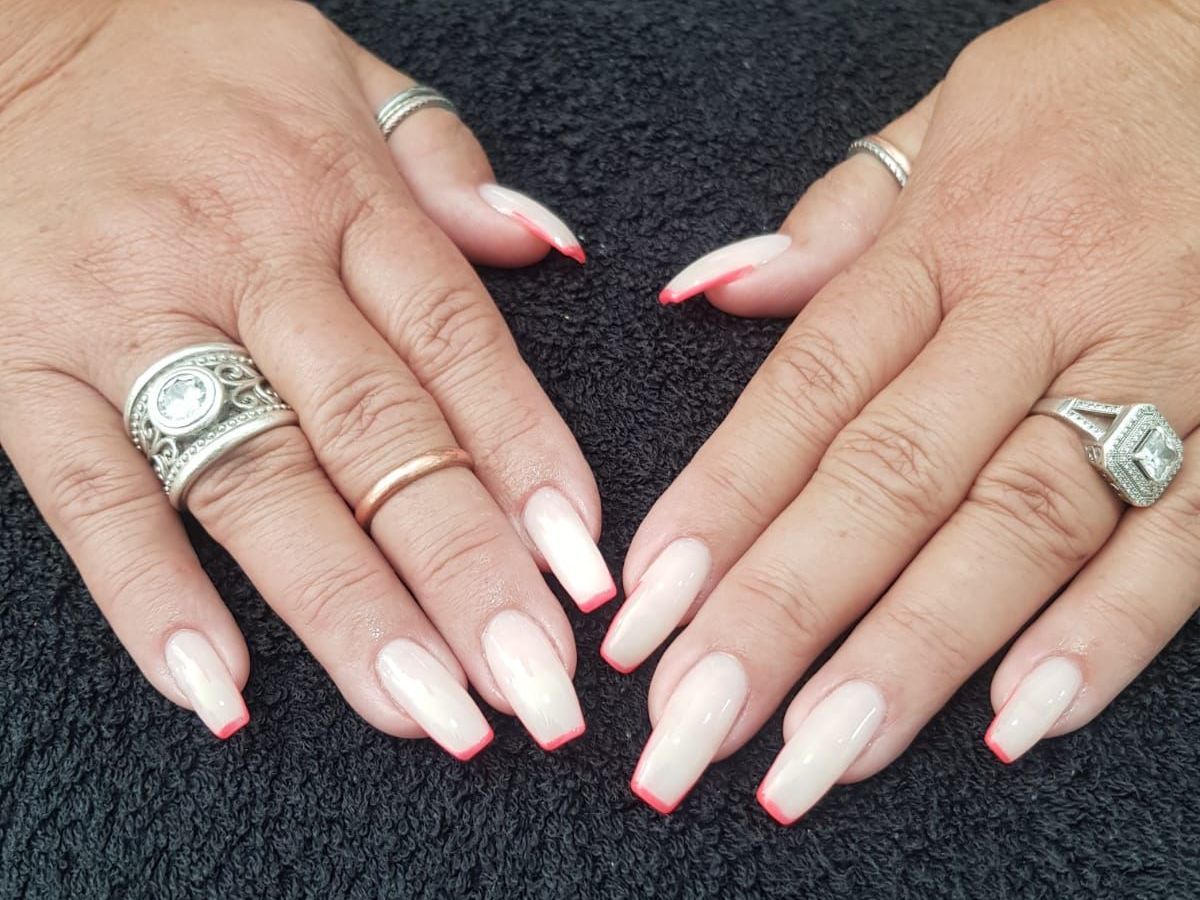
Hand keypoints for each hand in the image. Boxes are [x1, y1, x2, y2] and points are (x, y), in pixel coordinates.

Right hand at [0, 0, 614, 753]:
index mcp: (342, 195)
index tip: (583, 580)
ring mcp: (133, 317)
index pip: (461, 351)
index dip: (531, 467)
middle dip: (465, 576)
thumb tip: (543, 241)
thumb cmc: (190, 57)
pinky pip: (91, 496)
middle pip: (382, 439)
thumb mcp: (338, 70)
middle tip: (531, 694)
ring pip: (259, 484)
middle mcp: (252, 261)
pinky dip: (153, 597)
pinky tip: (222, 691)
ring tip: (426, 716)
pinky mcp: (22, 362)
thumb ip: (441, 161)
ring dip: (347, 613)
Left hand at [610, 0, 1199, 817]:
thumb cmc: (1097, 91)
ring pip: (1018, 529)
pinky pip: (1184, 542)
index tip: (644, 614)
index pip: (805, 395)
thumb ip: (837, 218)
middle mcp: (1038, 309)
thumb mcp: (950, 115)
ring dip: (913, 654)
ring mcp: (1154, 368)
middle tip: (693, 727)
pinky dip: (1103, 634)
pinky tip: (1016, 722)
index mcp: (947, 240)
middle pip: (889, 481)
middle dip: (783, 615)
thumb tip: (715, 291)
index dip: (717, 508)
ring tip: (820, 756)